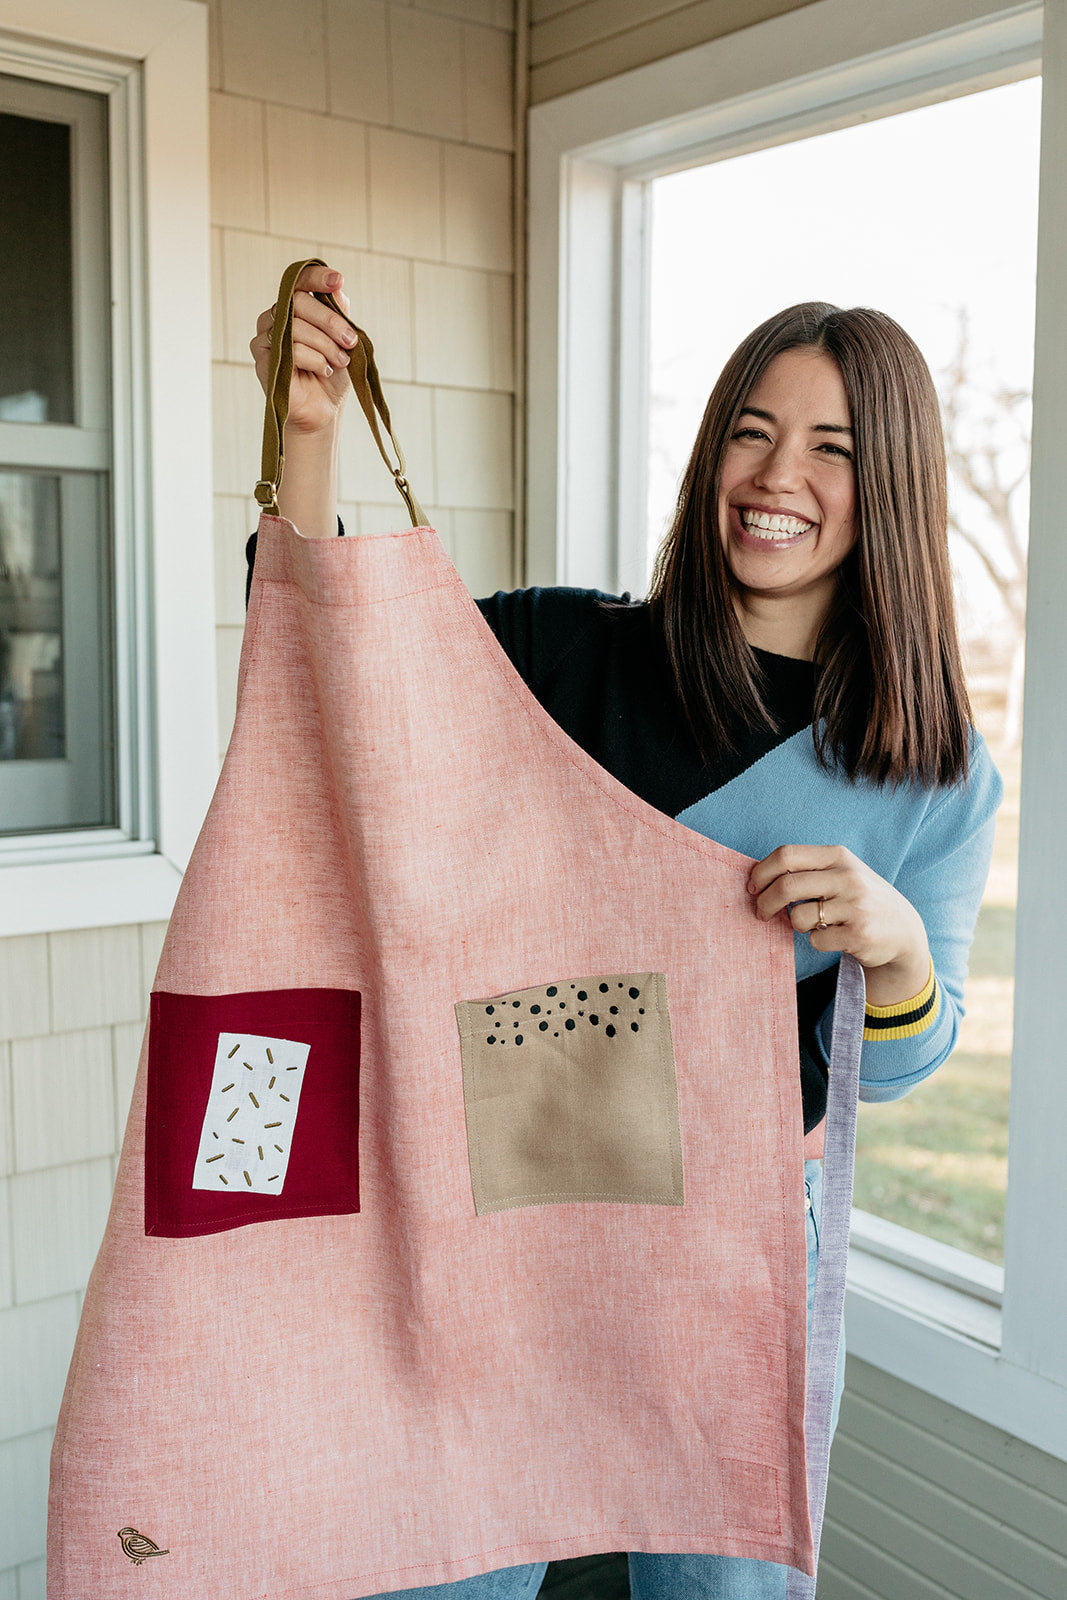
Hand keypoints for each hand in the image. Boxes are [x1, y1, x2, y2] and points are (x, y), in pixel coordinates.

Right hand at [249, 261, 355, 436]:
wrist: (324, 410)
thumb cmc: (331, 373)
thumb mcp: (341, 339)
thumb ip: (338, 312)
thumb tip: (337, 288)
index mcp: (291, 308)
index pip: (298, 282)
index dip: (315, 277)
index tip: (337, 280)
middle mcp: (274, 319)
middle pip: (298, 301)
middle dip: (331, 321)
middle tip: (350, 341)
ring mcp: (264, 339)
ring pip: (297, 326)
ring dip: (326, 345)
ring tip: (339, 360)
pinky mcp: (263, 362)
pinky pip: (292, 350)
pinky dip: (316, 360)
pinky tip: (324, 371)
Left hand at [747, 844, 930, 1005]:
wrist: (903, 930)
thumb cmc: (859, 899)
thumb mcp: (840, 873)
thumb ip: (806, 870)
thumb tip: (756, 878)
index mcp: (838, 856)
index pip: (786, 855)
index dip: (761, 872)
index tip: (753, 887)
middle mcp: (848, 877)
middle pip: (786, 886)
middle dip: (764, 903)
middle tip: (760, 913)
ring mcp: (855, 906)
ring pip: (798, 917)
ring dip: (795, 924)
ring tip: (811, 924)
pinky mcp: (858, 934)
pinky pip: (816, 941)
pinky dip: (817, 941)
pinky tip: (834, 936)